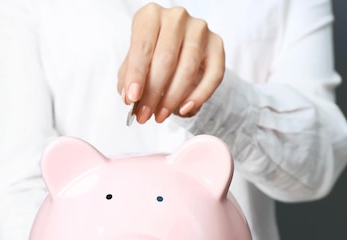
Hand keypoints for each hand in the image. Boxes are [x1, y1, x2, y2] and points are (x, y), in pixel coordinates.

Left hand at [117, 3, 224, 123]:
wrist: (178, 45)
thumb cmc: (152, 53)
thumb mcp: (135, 61)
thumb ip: (129, 78)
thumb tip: (130, 99)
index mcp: (151, 16)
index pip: (143, 47)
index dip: (137, 75)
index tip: (132, 98)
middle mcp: (176, 18)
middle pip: (165, 59)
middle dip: (153, 93)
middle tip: (145, 114)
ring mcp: (199, 30)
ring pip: (188, 69)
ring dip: (172, 98)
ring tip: (160, 115)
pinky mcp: (216, 45)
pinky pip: (213, 75)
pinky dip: (198, 96)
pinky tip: (184, 110)